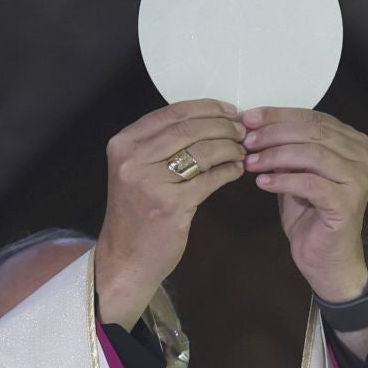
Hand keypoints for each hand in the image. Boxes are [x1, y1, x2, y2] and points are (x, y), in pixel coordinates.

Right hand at [95, 101, 247, 326]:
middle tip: (243, 130)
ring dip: (230, 147)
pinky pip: (210, 179)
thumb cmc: (136, 215)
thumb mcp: (136, 171)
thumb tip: (206, 120)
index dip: (207, 108)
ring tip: (243, 150)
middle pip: (189, 128)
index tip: (230, 111)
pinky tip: (237, 170)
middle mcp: (133, 159)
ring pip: (202, 151)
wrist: (125, 259)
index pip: (172, 113)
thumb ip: (160, 145)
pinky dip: (228, 171)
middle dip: (223, 125)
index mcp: (124, 143)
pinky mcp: (171, 205)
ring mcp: (150, 182)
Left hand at [241, 108, 367, 302]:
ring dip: (275, 155)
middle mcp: (362, 157)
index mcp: (353, 143)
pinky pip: (310, 183)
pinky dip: (283, 180)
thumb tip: (256, 126)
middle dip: (274, 132)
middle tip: (246, 139)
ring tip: (250, 161)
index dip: (279, 115)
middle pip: (313, 132)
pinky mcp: (347, 202)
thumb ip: (286, 150)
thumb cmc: (312, 218)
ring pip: (312, 154)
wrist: (327, 261)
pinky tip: (262, 183)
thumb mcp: (294, 174)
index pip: (314, 118)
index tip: (249, 118)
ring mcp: (358, 180)